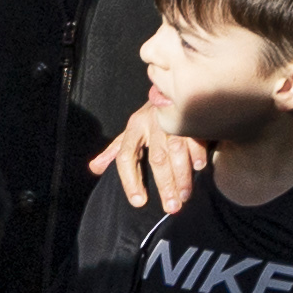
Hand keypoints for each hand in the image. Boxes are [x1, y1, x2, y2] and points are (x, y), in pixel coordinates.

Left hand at [96, 95, 209, 215]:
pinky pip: (195, 136)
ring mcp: (172, 118)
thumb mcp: (131, 131)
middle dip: (165, 185)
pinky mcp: (191, 114)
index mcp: (134, 127)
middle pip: (156, 158)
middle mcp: (152, 123)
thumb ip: (115, 150)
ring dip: (182, 175)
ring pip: (176, 150)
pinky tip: (199, 168)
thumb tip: (93, 169)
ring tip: (184, 196)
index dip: (130, 181)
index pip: (126, 156)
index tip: (139, 202)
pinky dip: (197, 152)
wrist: (173, 85)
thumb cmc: (150, 117)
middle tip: (171, 208)